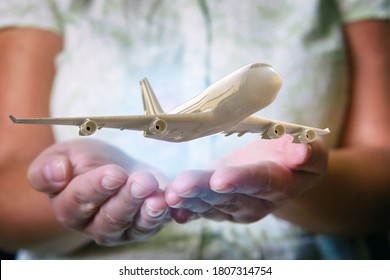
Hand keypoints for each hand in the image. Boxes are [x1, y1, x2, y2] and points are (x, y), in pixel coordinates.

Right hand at [28, 139, 169, 245]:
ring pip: (134, 226)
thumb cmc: (87, 161)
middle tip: (142, 182)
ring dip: (147, 211)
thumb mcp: (65, 155)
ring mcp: (122, 230)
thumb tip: (56, 173)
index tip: (114, 173)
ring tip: (158, 197)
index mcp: (68, 207)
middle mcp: (94, 225)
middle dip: (127, 199)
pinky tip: (170, 202)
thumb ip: (49, 167)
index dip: (96, 187)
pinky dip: (164, 216)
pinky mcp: (144, 227)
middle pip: (110, 218)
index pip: (79, 201)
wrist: (115, 167)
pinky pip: (154, 225)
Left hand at [165, 136, 327, 222]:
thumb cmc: (294, 155)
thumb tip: (302, 152)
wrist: (281, 171)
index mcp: (280, 184)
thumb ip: (309, 153)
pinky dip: (187, 210)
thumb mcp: (311, 151)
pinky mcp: (221, 207)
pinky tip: (171, 208)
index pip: (260, 182)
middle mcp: (256, 201)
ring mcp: (236, 207)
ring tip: (170, 194)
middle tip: (181, 186)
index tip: (220, 179)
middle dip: (203, 190)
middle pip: (228, 195)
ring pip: (211, 203)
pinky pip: (203, 210)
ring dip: (189, 200)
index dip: (240, 180)